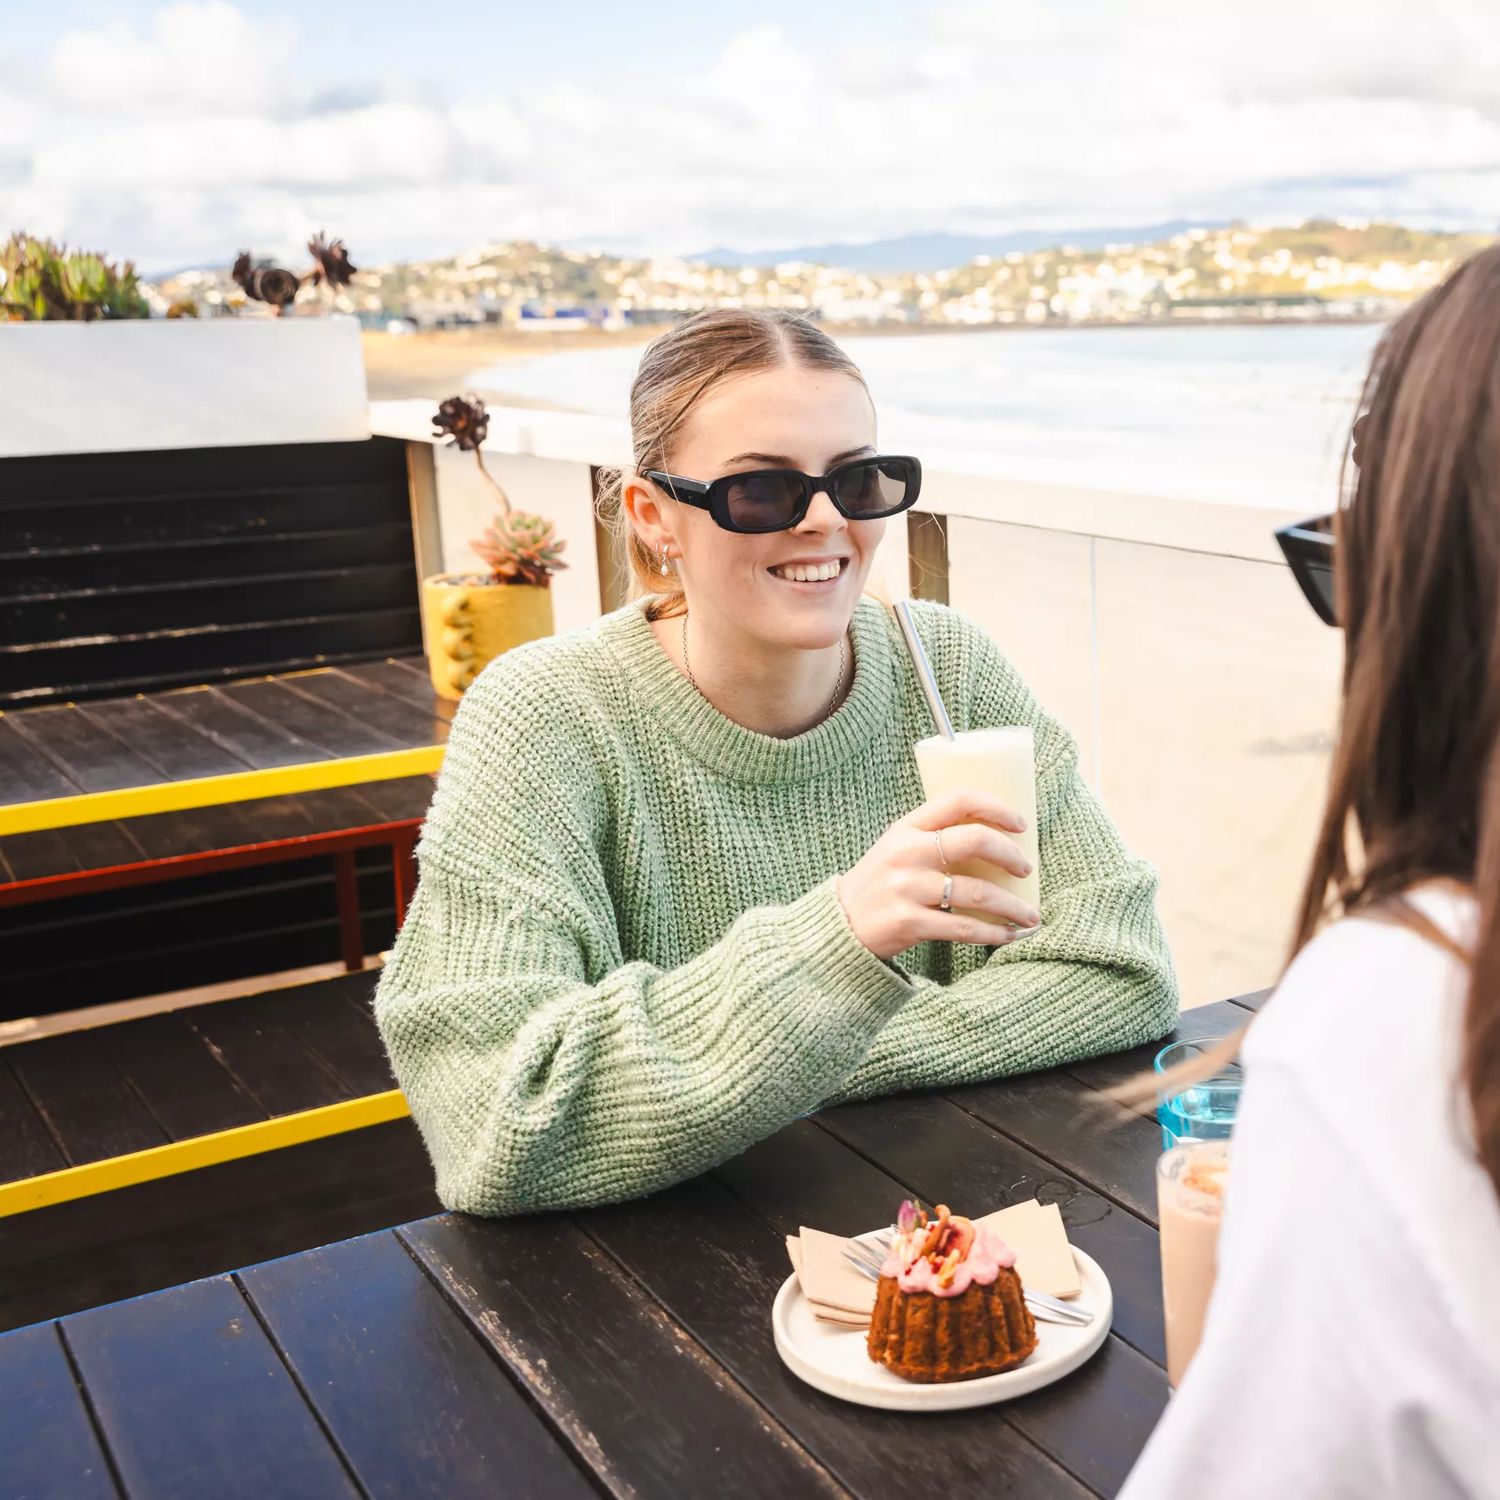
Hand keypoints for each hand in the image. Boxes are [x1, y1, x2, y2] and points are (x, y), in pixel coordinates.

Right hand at [835, 791, 1041, 959]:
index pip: (958, 800)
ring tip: (1030, 915)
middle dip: (1011, 855)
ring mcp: (907, 888)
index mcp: (907, 827)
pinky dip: (994, 933)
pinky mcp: (910, 923)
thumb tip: (994, 839)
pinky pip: (964, 928)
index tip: (1021, 824)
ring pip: (977, 892)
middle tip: (1026, 869)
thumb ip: (934, 837)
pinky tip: (1010, 935)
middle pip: (975, 841)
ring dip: (1012, 906)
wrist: (841, 922)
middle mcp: (908, 853)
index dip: (997, 807)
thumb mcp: (897, 846)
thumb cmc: (879, 881)